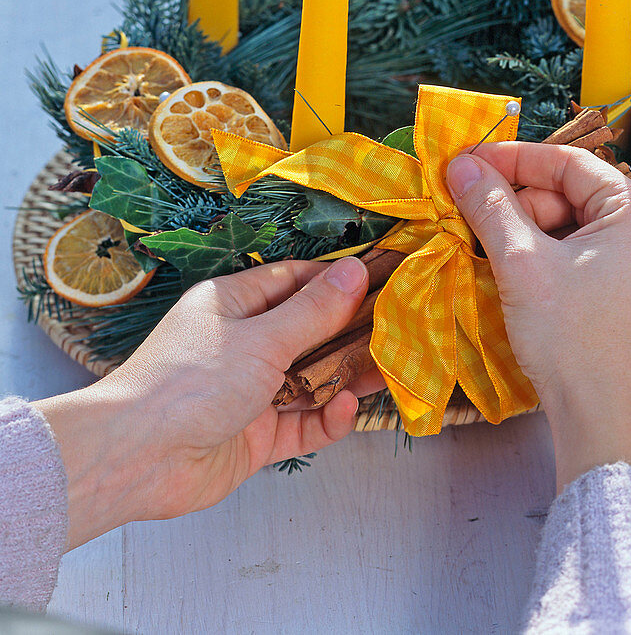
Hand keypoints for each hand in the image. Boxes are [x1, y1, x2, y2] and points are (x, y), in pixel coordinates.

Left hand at [37, 255, 382, 549]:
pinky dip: (326, 417)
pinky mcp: (255, 436)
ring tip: (386, 372)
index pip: (293, 281)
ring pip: (310, 378)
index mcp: (233, 304)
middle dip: (349, 333)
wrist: (136, 458)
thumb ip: (314, 310)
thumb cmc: (190, 380)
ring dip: (345, 377)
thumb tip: (355, 269)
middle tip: (396, 332)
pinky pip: (302, 422)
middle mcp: (241, 343)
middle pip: (308, 331)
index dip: (336, 281)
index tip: (381, 281)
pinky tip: (345, 408)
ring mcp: (249, 392)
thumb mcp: (261, 337)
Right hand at [447, 143, 630, 488]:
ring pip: (575, 228)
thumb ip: (490, 206)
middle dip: (518, 203)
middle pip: (572, 195)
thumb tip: (460, 166)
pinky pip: (587, 257)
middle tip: (469, 215)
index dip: (512, 160)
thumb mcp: (523, 265)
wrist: (606, 424)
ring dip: (528, 233)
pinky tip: (516, 274)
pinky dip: (549, 258)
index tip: (466, 164)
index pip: (568, 162)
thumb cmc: (572, 340)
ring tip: (487, 249)